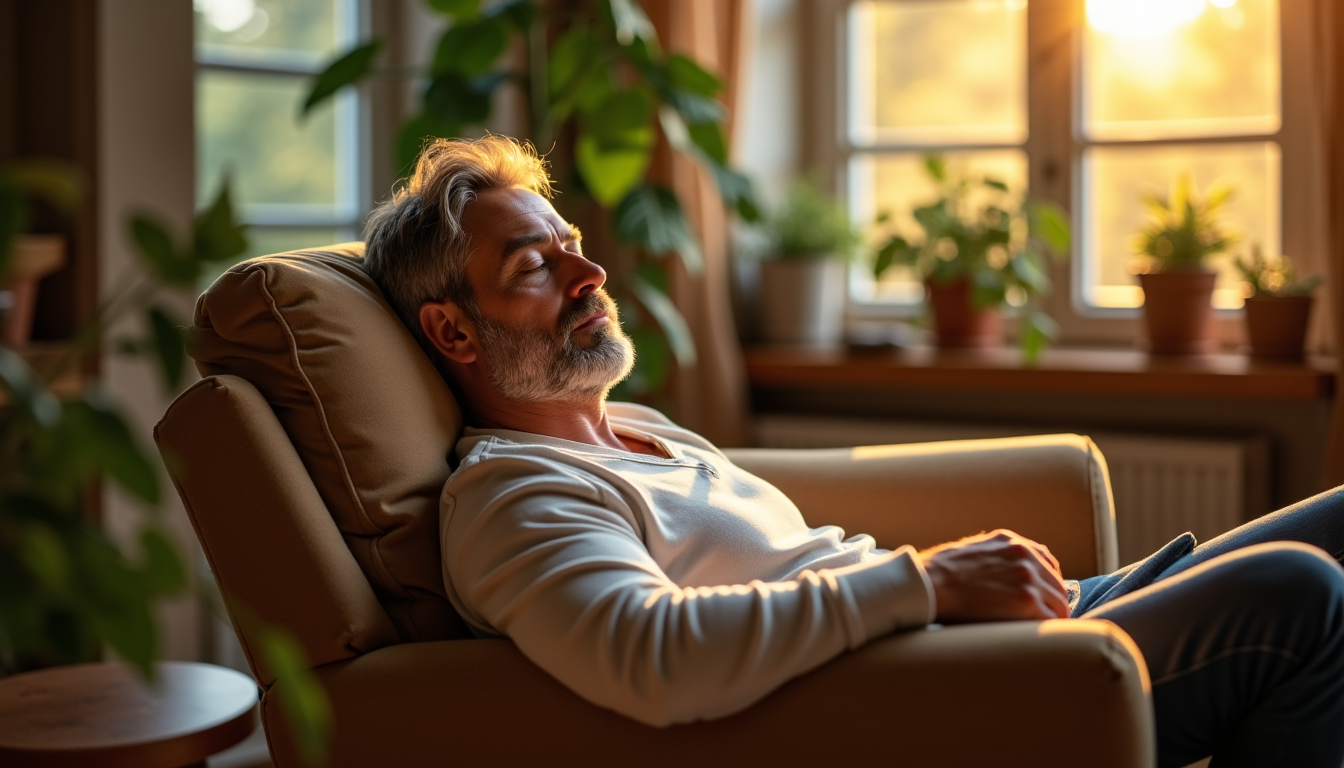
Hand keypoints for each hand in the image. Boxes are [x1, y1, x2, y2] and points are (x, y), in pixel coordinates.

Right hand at [917, 529, 1068, 623]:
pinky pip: (1050, 619)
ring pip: (1058, 603)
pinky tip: (1037, 639)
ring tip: (1041, 634)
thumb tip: (1003, 577)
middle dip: (1052, 603)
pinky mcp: (1026, 599)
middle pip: (1057, 584)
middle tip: (1045, 622)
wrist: (929, 584)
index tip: (1042, 599)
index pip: (1046, 562)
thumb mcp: (972, 552)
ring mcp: (1028, 576)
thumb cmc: (939, 573)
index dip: (1046, 584)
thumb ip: (995, 558)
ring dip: (1051, 618)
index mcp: (1010, 541)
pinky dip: (1046, 630)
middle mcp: (1024, 554)